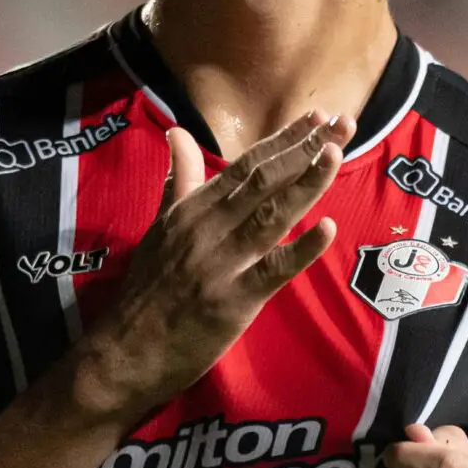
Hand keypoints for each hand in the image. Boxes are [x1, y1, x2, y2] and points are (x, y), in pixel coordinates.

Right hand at [76, 113, 347, 417]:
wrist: (125, 350)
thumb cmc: (147, 290)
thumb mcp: (159, 226)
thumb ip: (179, 181)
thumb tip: (177, 133)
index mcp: (192, 210)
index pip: (244, 166)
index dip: (281, 140)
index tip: (314, 117)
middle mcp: (208, 229)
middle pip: (263, 182)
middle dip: (305, 150)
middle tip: (343, 124)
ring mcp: (221, 264)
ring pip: (271, 216)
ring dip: (306, 184)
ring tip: (335, 154)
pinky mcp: (232, 302)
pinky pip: (273, 271)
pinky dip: (301, 250)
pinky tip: (328, 229)